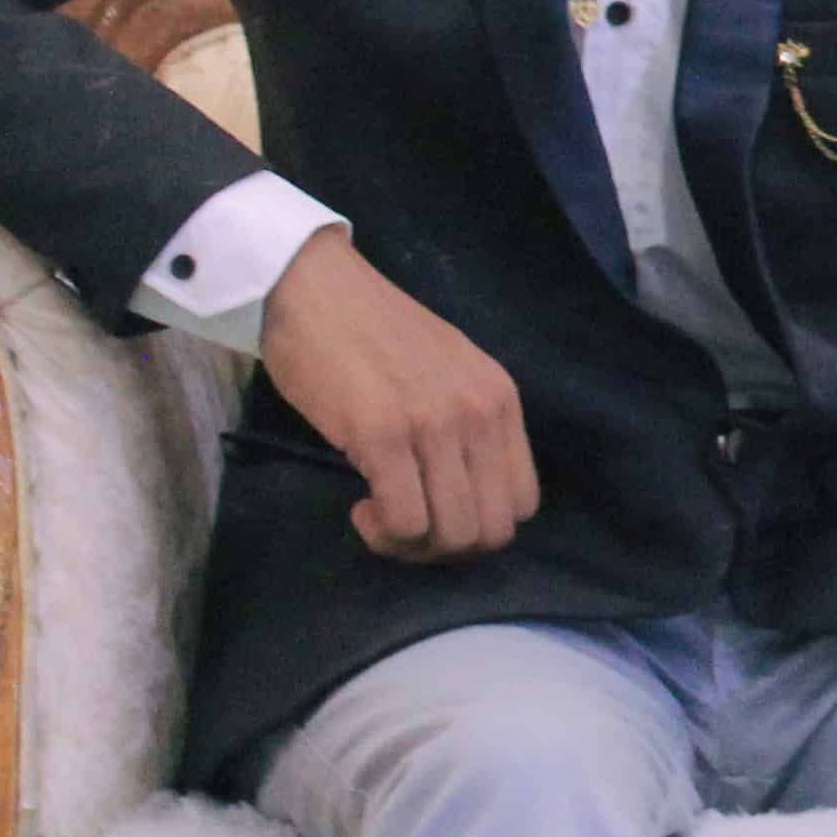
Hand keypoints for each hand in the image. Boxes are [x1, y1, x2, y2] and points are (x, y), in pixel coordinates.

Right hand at [256, 226, 539, 562]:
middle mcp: (481, 414)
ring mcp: (435, 424)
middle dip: (445, 549)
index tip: (436, 509)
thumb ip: (467, 427)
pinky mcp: (382, 435)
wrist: (314, 288)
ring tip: (379, 515)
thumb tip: (464, 495)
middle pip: (492, 531)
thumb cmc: (371, 333)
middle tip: (404, 526)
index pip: (522, 503)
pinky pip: (404, 521)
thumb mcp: (448, 373)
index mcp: (502, 400)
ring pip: (452, 535)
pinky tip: (361, 507)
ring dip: (411, 545)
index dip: (479, 525)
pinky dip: (382, 532)